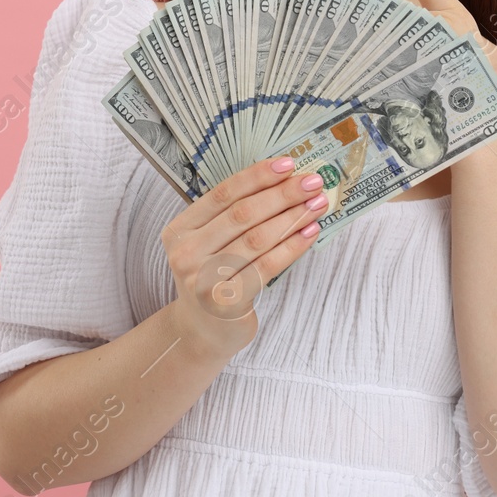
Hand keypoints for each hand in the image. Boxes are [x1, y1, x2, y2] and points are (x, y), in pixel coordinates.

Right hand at [160, 155, 329, 356]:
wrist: (202, 331)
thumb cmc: (213, 280)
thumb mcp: (209, 245)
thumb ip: (232, 217)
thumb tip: (284, 182)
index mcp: (179, 229)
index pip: (223, 193)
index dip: (258, 176)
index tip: (288, 164)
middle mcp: (186, 252)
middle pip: (241, 214)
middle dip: (282, 194)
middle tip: (312, 182)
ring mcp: (202, 279)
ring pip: (256, 239)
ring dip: (292, 218)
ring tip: (317, 205)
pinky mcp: (225, 301)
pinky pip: (266, 267)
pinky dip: (291, 248)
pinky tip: (310, 234)